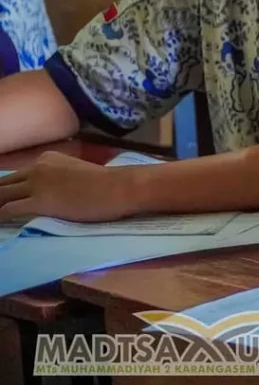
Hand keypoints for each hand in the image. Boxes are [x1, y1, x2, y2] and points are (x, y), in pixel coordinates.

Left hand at [0, 152, 135, 221]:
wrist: (120, 188)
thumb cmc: (108, 184)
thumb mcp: (77, 173)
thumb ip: (60, 178)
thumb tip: (54, 193)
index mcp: (47, 159)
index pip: (16, 175)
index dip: (7, 190)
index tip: (5, 199)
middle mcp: (37, 167)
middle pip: (3, 184)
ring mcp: (37, 184)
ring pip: (0, 195)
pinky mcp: (40, 202)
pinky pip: (8, 210)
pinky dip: (0, 218)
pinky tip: (1, 225)